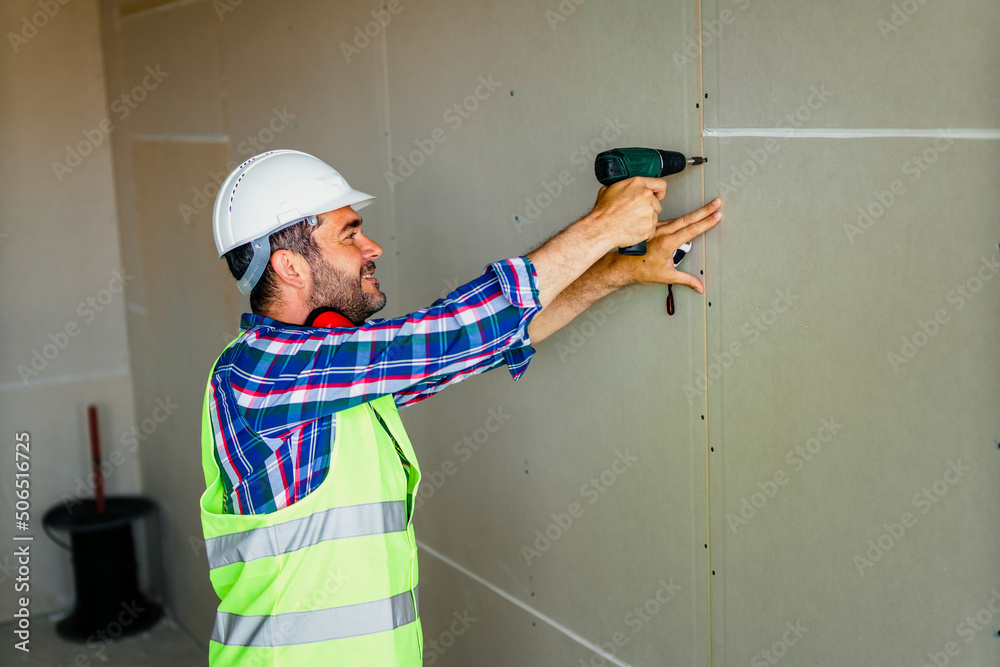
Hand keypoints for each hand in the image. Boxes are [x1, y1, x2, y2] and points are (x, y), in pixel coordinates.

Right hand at [589, 177, 666, 249]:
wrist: (601, 229)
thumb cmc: (603, 213)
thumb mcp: (608, 190)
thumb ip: (622, 186)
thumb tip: (624, 186)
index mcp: (637, 184)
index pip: (660, 185)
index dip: (659, 192)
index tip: (658, 196)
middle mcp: (646, 196)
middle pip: (656, 204)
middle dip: (648, 209)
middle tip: (635, 214)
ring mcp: (649, 212)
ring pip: (654, 217)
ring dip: (646, 221)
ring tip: (631, 222)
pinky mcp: (650, 227)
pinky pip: (652, 230)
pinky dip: (644, 233)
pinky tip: (633, 230)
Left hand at [608, 197, 722, 292]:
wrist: (621, 265)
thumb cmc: (640, 270)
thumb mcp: (666, 277)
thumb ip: (686, 280)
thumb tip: (700, 287)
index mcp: (666, 243)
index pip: (691, 230)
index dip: (706, 223)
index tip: (717, 215)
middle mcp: (662, 233)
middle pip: (688, 219)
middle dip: (705, 210)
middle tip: (717, 202)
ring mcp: (657, 228)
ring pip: (679, 218)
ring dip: (695, 212)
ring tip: (708, 206)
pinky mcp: (653, 228)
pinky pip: (670, 220)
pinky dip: (682, 217)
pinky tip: (689, 214)